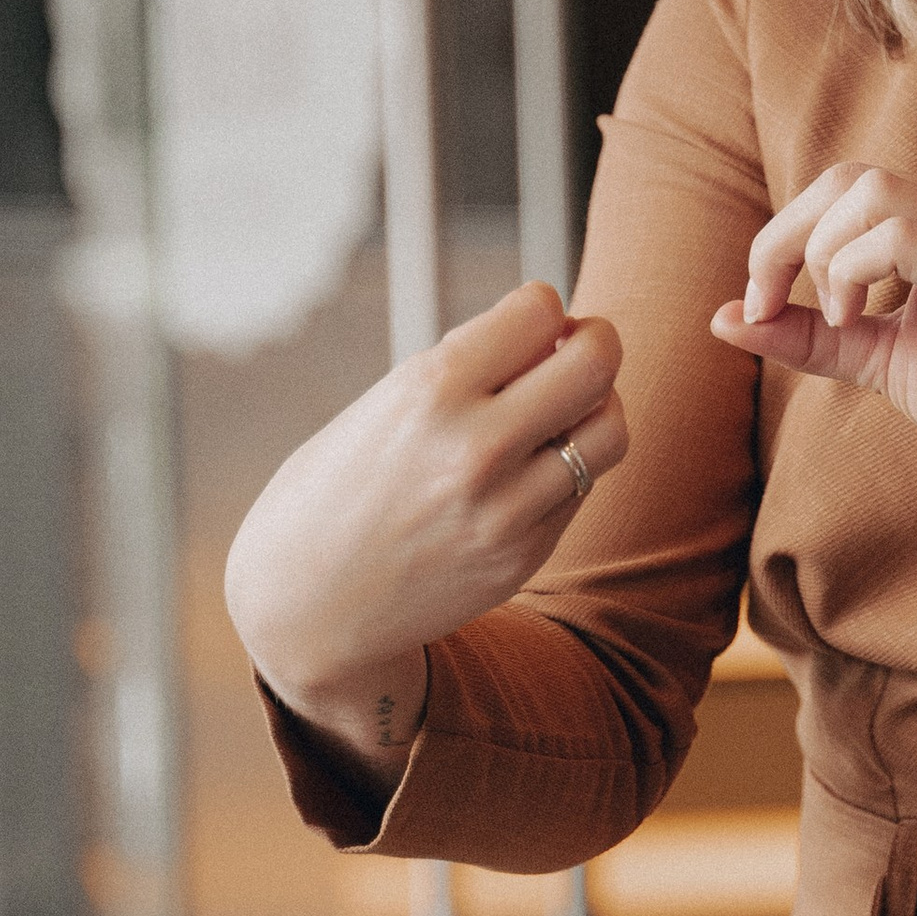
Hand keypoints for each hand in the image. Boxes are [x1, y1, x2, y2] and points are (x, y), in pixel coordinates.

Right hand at [225, 283, 626, 788]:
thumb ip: (466, 367)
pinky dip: (571, 465)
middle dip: (594, 342)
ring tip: (565, 410)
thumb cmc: (337, 489)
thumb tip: (552, 326)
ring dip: (598, 407)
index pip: (541, 309)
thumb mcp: (383, 406)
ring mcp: (506, 509)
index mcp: (428, 390)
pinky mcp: (524, 555)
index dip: (542, 308)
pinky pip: (583, 487)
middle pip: (596, 363)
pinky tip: (534, 466)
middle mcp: (475, 447)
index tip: (526, 326)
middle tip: (573, 349)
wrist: (305, 607)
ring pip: (611, 430)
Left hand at [709, 166, 916, 581]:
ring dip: (820, 255)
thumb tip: (723, 317)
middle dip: (783, 239)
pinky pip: (900, 233)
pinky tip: (856, 317)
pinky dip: (853, 270)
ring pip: (868, 192)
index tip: (759, 304)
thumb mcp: (883, 359)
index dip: (783, 235)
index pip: (843, 187)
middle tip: (766, 304)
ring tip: (836, 318)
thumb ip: (812, 335)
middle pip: (845, 177)